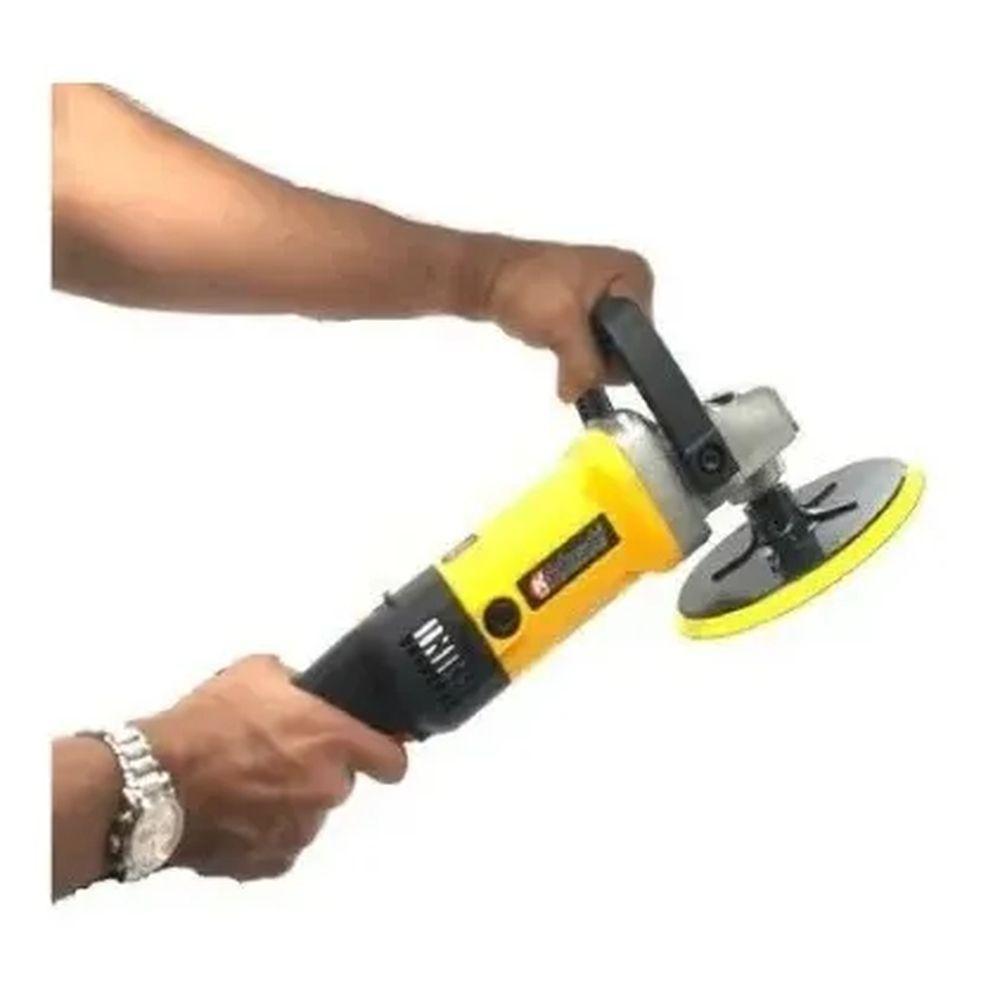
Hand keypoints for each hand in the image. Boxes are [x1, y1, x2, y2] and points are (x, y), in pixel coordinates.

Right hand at [138, 654, 406, 881]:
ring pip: (307, 814)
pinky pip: (277, 844)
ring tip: (245, 782)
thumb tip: (302, 687)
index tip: (380, 752)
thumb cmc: (203, 727)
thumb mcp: (257, 672)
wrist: (153, 782)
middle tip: (277, 755)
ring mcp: (299, 830)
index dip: (385, 753)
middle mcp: (326, 789)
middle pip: (339, 783)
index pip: (392, 759)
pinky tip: (232, 809)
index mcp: (333, 740)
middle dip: (316, 770)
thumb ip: (295, 682)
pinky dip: (261, 831)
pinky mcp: (269, 862)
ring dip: (287, 801)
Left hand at [481, 239, 653, 401]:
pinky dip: (573, 350)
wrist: (487, 276)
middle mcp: (629, 283)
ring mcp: (609, 297)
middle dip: (594, 356)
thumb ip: (583, 365)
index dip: (612, 353)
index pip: (642, 338)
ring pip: (608, 353)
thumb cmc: (527, 285)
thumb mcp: (563, 327)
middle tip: (563, 339)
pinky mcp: (589, 311)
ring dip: (580, 354)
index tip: (580, 347)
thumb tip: (578, 395)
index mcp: (634, 275)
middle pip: (628, 349)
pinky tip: (554, 337)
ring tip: (555, 334)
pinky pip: (592, 347)